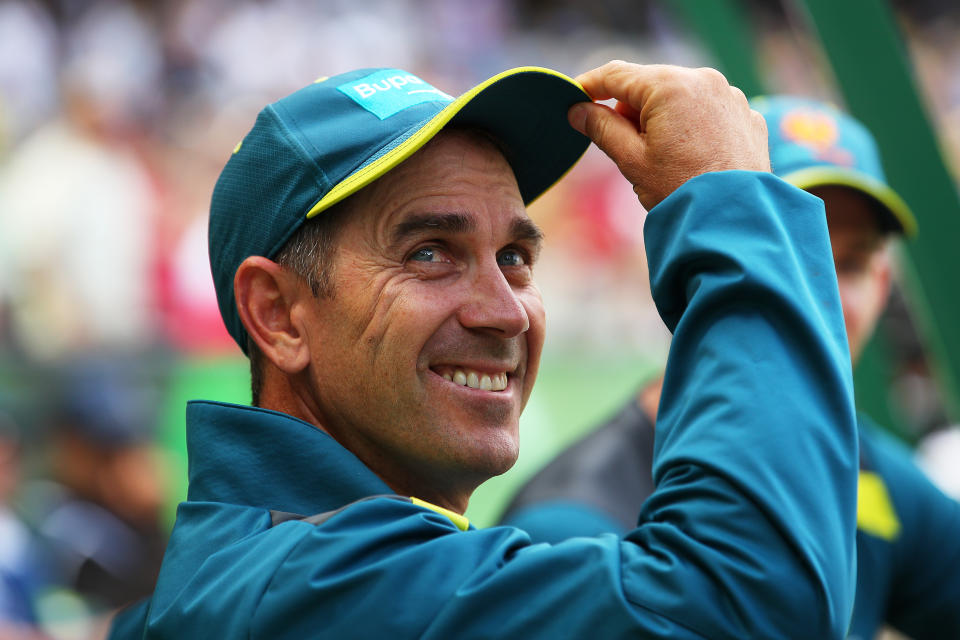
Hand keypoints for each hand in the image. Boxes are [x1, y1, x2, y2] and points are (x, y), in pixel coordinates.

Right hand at [568, 61, 770, 209]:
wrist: (733, 220)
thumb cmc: (680, 190)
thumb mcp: (631, 160)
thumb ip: (601, 128)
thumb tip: (578, 110)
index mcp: (670, 87)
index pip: (617, 74)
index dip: (590, 84)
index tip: (573, 97)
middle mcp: (704, 81)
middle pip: (650, 84)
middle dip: (630, 108)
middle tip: (621, 142)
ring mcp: (730, 97)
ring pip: (680, 96)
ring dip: (661, 117)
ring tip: (660, 157)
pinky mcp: (746, 116)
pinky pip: (708, 111)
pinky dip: (691, 126)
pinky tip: (689, 157)